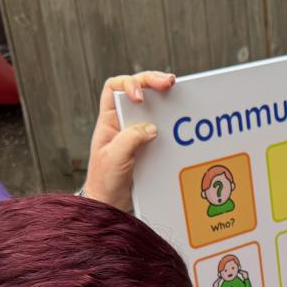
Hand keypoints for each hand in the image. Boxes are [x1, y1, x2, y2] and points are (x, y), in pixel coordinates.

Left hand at [82, 71, 175, 211]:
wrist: (111, 205)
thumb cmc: (105, 182)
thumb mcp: (114, 157)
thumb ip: (131, 139)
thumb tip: (151, 128)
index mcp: (108, 121)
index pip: (114, 88)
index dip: (128, 84)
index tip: (141, 97)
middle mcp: (123, 123)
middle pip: (137, 90)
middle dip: (152, 81)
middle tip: (170, 82)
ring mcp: (137, 134)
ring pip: (152, 107)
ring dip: (165, 98)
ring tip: (177, 90)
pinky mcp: (149, 147)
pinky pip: (162, 128)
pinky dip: (172, 122)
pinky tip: (181, 120)